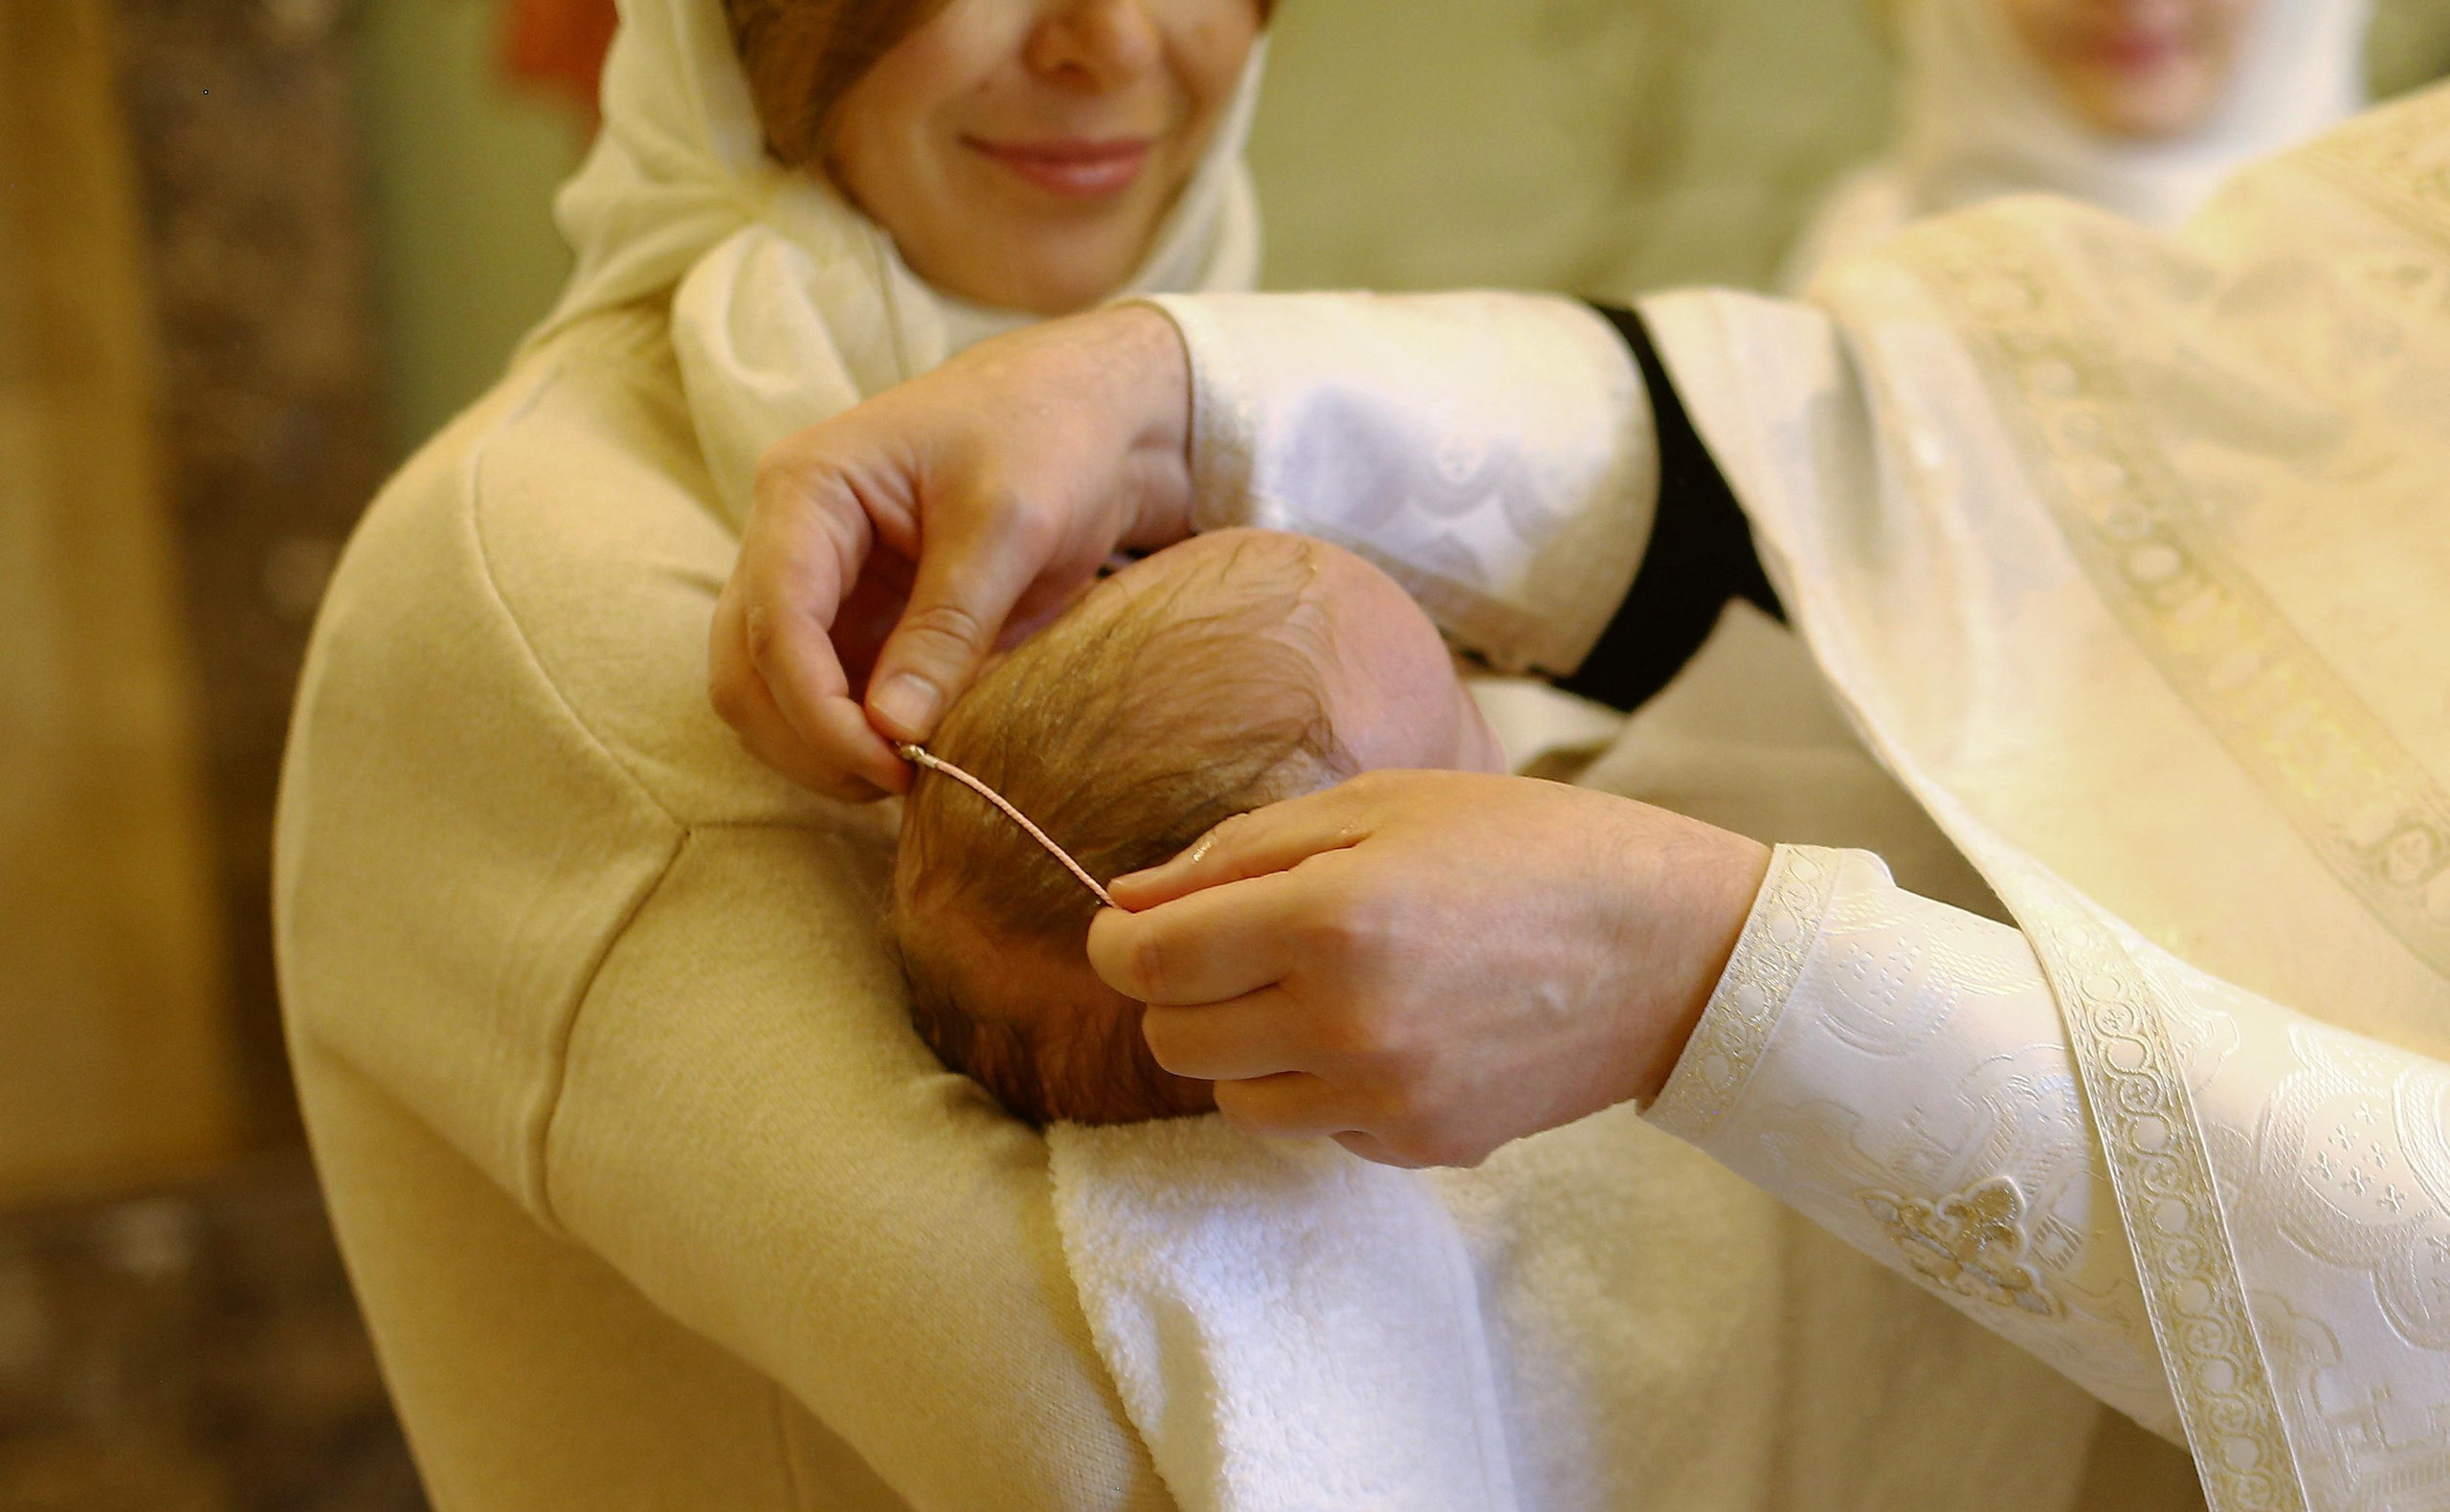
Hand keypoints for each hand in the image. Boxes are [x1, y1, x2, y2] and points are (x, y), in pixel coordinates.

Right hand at [708, 304, 1196, 799]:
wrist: (1086, 415)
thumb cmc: (1047, 437)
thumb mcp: (1008, 526)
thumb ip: (949, 626)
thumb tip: (892, 731)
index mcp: (807, 490)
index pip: (774, 621)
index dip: (816, 711)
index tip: (889, 766)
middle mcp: (790, 540)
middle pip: (746, 672)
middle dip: (810, 743)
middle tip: (904, 782)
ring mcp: (817, 587)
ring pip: (769, 699)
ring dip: (825, 753)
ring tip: (916, 776)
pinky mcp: (855, 625)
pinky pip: (825, 703)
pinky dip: (856, 744)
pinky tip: (919, 760)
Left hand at [1086, 772, 1770, 1167]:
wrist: (1671, 949)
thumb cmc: (1528, 848)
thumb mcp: (1384, 806)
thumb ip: (1241, 850)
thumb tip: (1129, 897)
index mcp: (1328, 919)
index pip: (1148, 962)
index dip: (1117, 941)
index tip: (1130, 924)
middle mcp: (1344, 1023)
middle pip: (1174, 1043)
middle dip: (1178, 992)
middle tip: (1233, 945)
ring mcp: (1384, 1098)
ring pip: (1233, 1101)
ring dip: (1245, 1047)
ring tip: (1316, 986)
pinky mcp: (1421, 1145)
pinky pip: (1315, 1128)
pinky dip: (1320, 1085)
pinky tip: (1384, 1028)